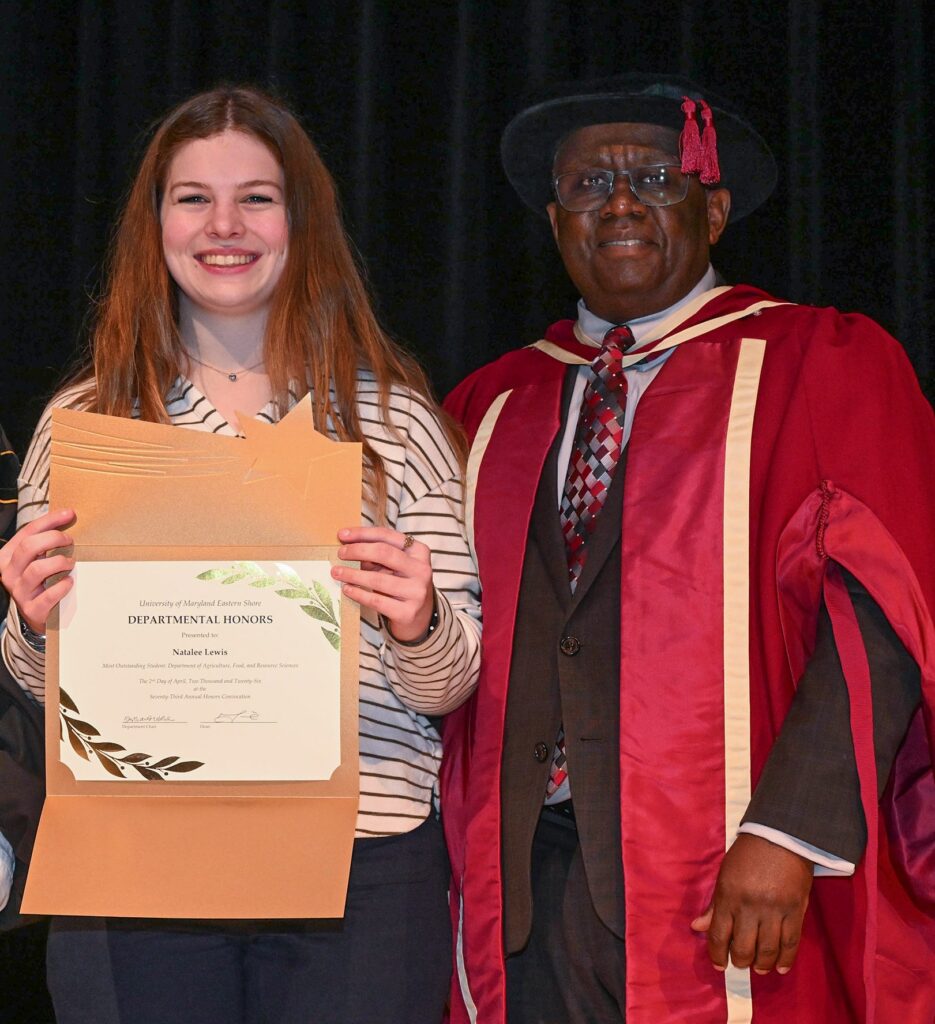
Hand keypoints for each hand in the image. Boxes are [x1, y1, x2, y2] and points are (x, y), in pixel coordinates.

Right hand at [0, 508, 76, 634]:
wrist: (35, 613)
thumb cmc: (39, 580)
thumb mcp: (36, 558)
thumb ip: (46, 540)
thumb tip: (69, 514)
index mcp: (8, 556)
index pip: (27, 532)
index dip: (49, 520)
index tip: (70, 513)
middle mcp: (9, 573)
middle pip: (29, 547)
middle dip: (54, 539)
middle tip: (70, 541)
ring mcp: (19, 592)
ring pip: (36, 569)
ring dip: (58, 562)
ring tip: (70, 562)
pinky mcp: (32, 609)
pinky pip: (48, 595)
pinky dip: (62, 586)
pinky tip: (69, 581)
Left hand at [331, 526, 434, 642]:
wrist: (421, 616)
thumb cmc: (403, 584)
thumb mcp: (396, 565)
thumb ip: (377, 555)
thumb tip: (348, 546)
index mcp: (419, 551)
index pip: (387, 536)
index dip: (362, 534)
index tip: (342, 534)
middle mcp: (421, 570)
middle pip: (384, 553)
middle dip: (357, 551)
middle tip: (340, 553)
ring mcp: (416, 592)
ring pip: (378, 579)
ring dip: (353, 574)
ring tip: (337, 572)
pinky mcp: (407, 612)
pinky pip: (376, 600)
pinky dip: (358, 594)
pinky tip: (347, 589)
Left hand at [690, 833, 812, 975]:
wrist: (780, 836)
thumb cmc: (747, 854)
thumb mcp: (724, 875)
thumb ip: (714, 905)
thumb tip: (697, 928)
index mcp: (728, 895)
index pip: (719, 935)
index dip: (717, 954)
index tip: (718, 965)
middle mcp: (749, 906)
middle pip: (743, 947)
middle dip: (740, 961)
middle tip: (740, 963)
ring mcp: (774, 910)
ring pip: (767, 949)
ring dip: (761, 964)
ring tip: (759, 968)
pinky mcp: (795, 910)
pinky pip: (790, 943)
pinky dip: (786, 959)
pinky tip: (780, 967)